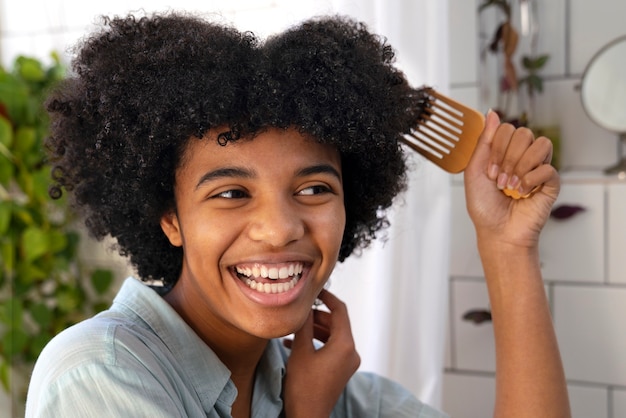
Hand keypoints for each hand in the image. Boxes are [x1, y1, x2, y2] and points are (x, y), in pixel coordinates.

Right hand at [282, 289, 360, 417]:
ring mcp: (347, 362)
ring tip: (294, 328)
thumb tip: (302, 307)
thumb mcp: (300, 351)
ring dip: (314, 329)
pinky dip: (316, 342)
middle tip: (298, 312)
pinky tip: (294, 344)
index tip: (315, 290)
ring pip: (332, 336)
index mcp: (345, 344)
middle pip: (336, 323)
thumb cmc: (304, 387)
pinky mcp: (340, 370)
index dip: (328, 297)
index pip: (340, 310)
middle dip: (317, 315)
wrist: (308, 417)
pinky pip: (330, 348)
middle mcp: (351, 352)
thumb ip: (303, 326)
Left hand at [464, 110, 559, 248]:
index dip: (496, 147)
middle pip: (524, 133)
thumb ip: (484, 142)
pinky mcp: (551, 183)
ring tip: (511, 186)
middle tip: (499, 180)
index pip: (507, 129)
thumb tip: (492, 112)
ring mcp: (539, 169)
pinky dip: (532, 179)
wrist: (497, 232)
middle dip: (506, 157)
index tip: (489, 171)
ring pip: (541, 144)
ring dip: (520, 166)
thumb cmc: (484, 206)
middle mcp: (523, 157)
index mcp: (505, 152)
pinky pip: (549, 168)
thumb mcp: (474, 171)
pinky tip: (523, 192)